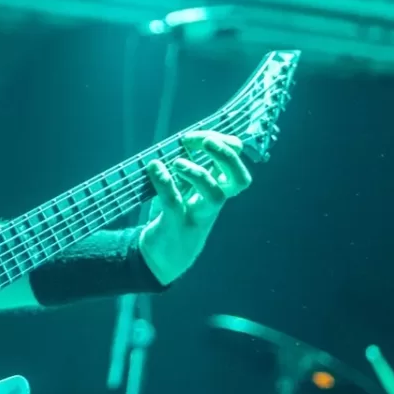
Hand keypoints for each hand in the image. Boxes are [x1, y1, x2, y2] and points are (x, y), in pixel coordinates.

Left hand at [138, 131, 251, 284]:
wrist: (159, 257)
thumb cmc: (174, 214)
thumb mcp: (184, 188)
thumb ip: (187, 166)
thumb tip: (183, 140)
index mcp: (217, 189)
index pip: (236, 164)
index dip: (223, 144)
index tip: (196, 137)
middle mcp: (213, 203)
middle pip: (239, 179)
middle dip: (226, 156)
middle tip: (205, 142)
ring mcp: (197, 215)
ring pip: (214, 195)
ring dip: (199, 173)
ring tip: (176, 162)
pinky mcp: (176, 225)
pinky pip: (175, 203)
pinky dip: (164, 183)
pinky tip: (154, 168)